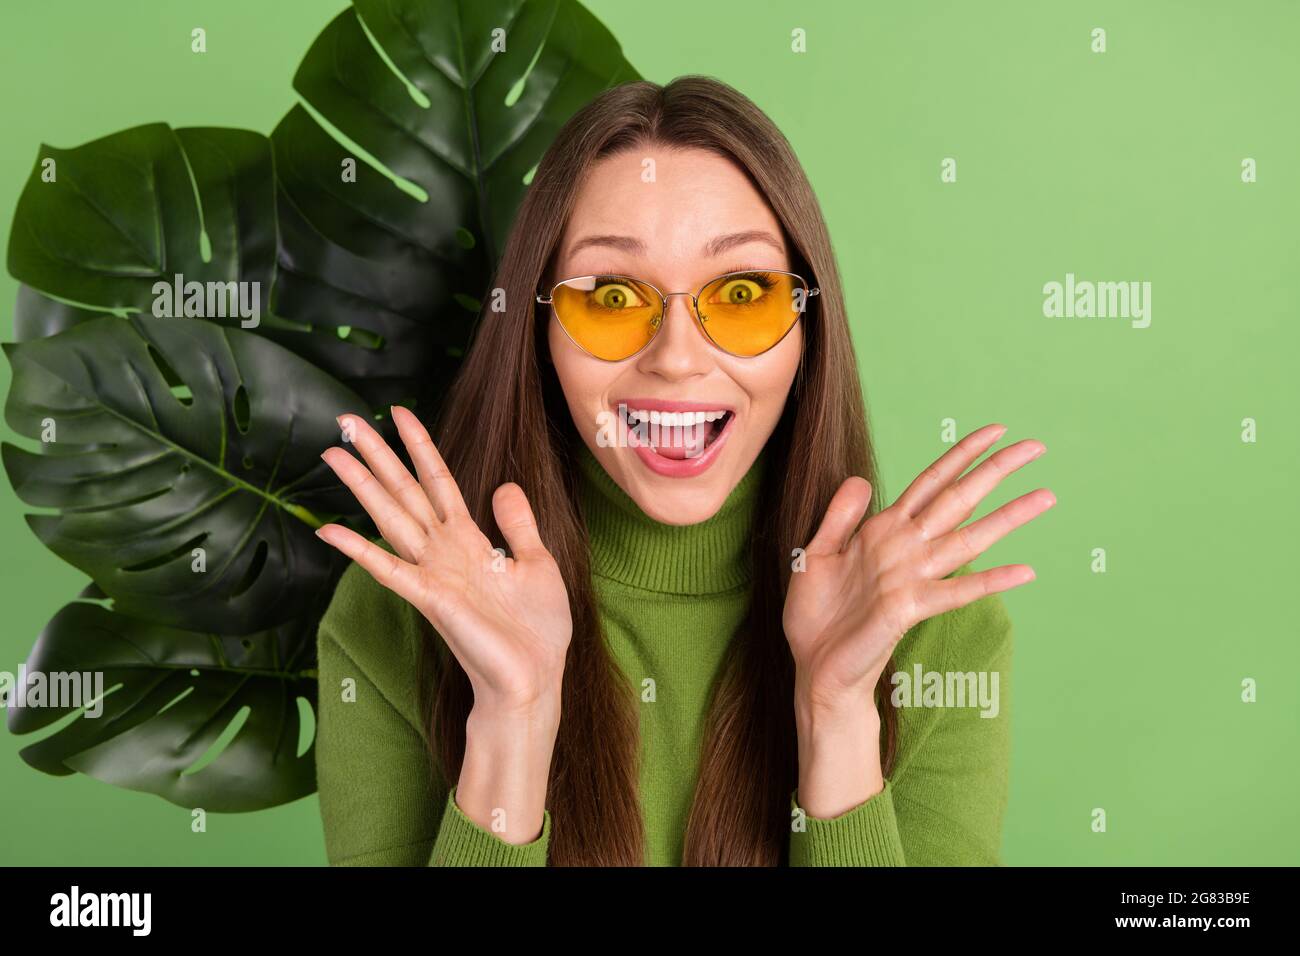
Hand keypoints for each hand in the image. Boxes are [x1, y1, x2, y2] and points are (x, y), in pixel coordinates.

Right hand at [316, 406, 571, 714]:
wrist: (534, 679)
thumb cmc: (535, 631)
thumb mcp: (538, 564)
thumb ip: (519, 525)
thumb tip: (504, 485)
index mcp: (470, 542)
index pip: (438, 482)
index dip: (420, 447)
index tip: (399, 413)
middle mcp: (444, 553)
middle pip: (404, 492)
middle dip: (376, 455)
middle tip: (345, 419)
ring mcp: (432, 574)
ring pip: (391, 518)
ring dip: (362, 486)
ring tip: (331, 453)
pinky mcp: (430, 600)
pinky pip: (388, 569)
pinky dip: (358, 550)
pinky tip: (328, 530)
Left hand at [784, 423, 1053, 714]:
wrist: (814, 667)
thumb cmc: (816, 615)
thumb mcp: (815, 554)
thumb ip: (839, 517)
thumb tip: (862, 479)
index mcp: (883, 530)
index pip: (931, 483)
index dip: (960, 455)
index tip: (993, 431)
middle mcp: (906, 549)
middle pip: (958, 499)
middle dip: (995, 471)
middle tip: (1036, 446)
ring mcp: (912, 577)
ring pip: (968, 538)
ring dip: (1007, 517)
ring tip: (1046, 496)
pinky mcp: (909, 608)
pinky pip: (956, 591)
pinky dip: (991, 581)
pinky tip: (1024, 570)